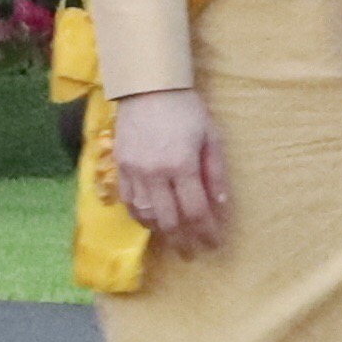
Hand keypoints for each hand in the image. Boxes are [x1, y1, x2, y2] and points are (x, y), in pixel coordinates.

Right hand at [111, 90, 229, 252]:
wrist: (147, 88)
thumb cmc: (187, 110)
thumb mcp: (211, 138)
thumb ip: (215, 173)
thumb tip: (221, 205)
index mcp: (182, 165)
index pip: (196, 211)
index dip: (206, 232)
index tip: (214, 244)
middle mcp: (155, 173)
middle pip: (169, 220)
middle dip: (183, 241)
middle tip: (194, 253)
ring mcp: (134, 172)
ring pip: (146, 215)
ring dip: (162, 232)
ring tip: (175, 239)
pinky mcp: (120, 167)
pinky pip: (129, 202)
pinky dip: (141, 216)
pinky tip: (152, 221)